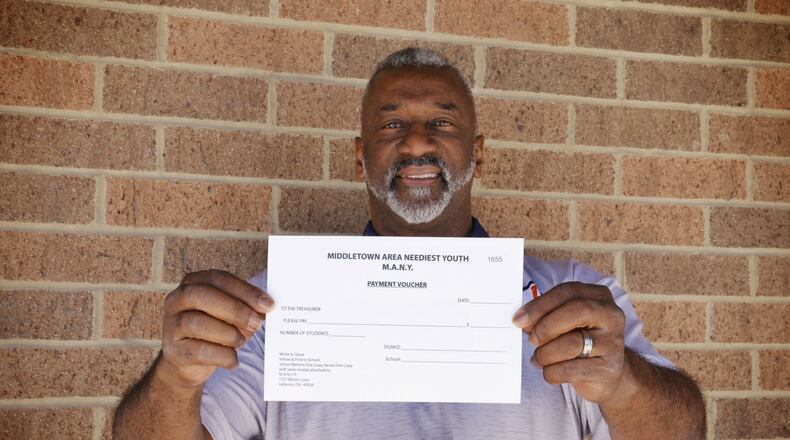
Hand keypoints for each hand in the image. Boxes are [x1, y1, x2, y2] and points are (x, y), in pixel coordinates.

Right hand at [156, 269, 273, 389]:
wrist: (189, 362)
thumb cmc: (214, 330)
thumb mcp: (230, 314)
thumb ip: (245, 306)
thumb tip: (265, 307)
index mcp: (193, 283)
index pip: (218, 279)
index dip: (245, 290)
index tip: (267, 304)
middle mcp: (177, 300)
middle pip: (203, 296)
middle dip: (235, 309)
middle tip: (257, 323)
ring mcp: (171, 325)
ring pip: (197, 323)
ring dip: (227, 333)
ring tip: (241, 341)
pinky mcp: (174, 351)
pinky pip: (198, 351)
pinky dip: (222, 356)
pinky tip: (233, 360)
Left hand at [512, 282, 628, 404]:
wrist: (607, 374)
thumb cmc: (581, 341)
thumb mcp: (566, 322)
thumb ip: (547, 315)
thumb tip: (522, 320)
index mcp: (598, 296)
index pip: (567, 292)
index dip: (540, 305)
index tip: (519, 319)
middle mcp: (611, 315)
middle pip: (575, 312)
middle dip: (546, 327)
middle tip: (531, 339)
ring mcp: (612, 343)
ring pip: (571, 344)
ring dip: (545, 354)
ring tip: (539, 358)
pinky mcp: (608, 369)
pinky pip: (570, 369)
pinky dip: (552, 372)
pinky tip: (550, 371)